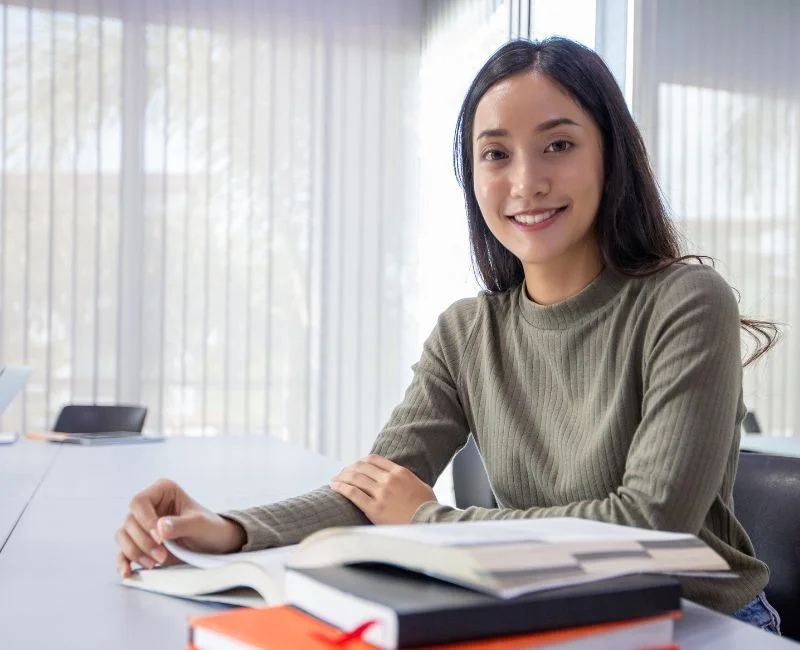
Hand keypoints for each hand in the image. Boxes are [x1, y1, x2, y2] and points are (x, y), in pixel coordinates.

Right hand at [115, 479, 245, 577]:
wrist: (214, 544)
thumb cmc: (210, 527)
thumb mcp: (201, 524)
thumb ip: (182, 524)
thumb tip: (160, 527)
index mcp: (162, 491)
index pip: (139, 502)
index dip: (146, 521)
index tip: (161, 538)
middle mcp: (149, 505)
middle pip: (129, 521)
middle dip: (143, 542)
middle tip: (162, 556)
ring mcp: (142, 524)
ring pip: (122, 536)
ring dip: (135, 552)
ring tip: (154, 563)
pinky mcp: (140, 542)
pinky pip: (122, 551)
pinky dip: (123, 562)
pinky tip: (128, 573)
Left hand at [329, 455, 436, 524]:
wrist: (429, 524)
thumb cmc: (428, 507)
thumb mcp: (421, 486)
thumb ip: (407, 479)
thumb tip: (400, 478)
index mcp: (400, 472)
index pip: (374, 459)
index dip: (361, 462)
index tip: (355, 466)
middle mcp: (389, 479)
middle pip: (362, 467)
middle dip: (348, 469)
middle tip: (341, 474)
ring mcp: (381, 494)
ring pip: (355, 478)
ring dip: (341, 477)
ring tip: (334, 480)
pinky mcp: (374, 509)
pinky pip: (353, 494)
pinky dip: (341, 488)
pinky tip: (334, 487)